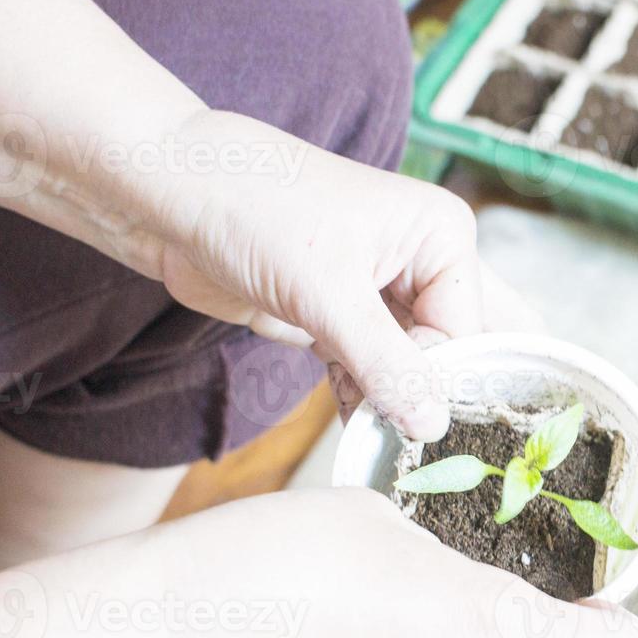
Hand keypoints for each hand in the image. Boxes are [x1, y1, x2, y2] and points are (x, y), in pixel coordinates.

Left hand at [148, 109, 540, 438]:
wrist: (169, 196)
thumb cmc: (255, 209)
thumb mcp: (328, 294)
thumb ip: (387, 364)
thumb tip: (434, 425)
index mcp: (442, 236)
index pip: (467, 332)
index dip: (441, 379)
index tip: (412, 421)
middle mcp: (422, 262)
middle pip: (453, 349)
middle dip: (434, 397)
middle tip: (418, 442)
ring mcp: (380, 292)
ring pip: (411, 367)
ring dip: (392, 404)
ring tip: (375, 431)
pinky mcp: (339, 317)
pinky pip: (371, 372)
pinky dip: (363, 400)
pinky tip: (354, 420)